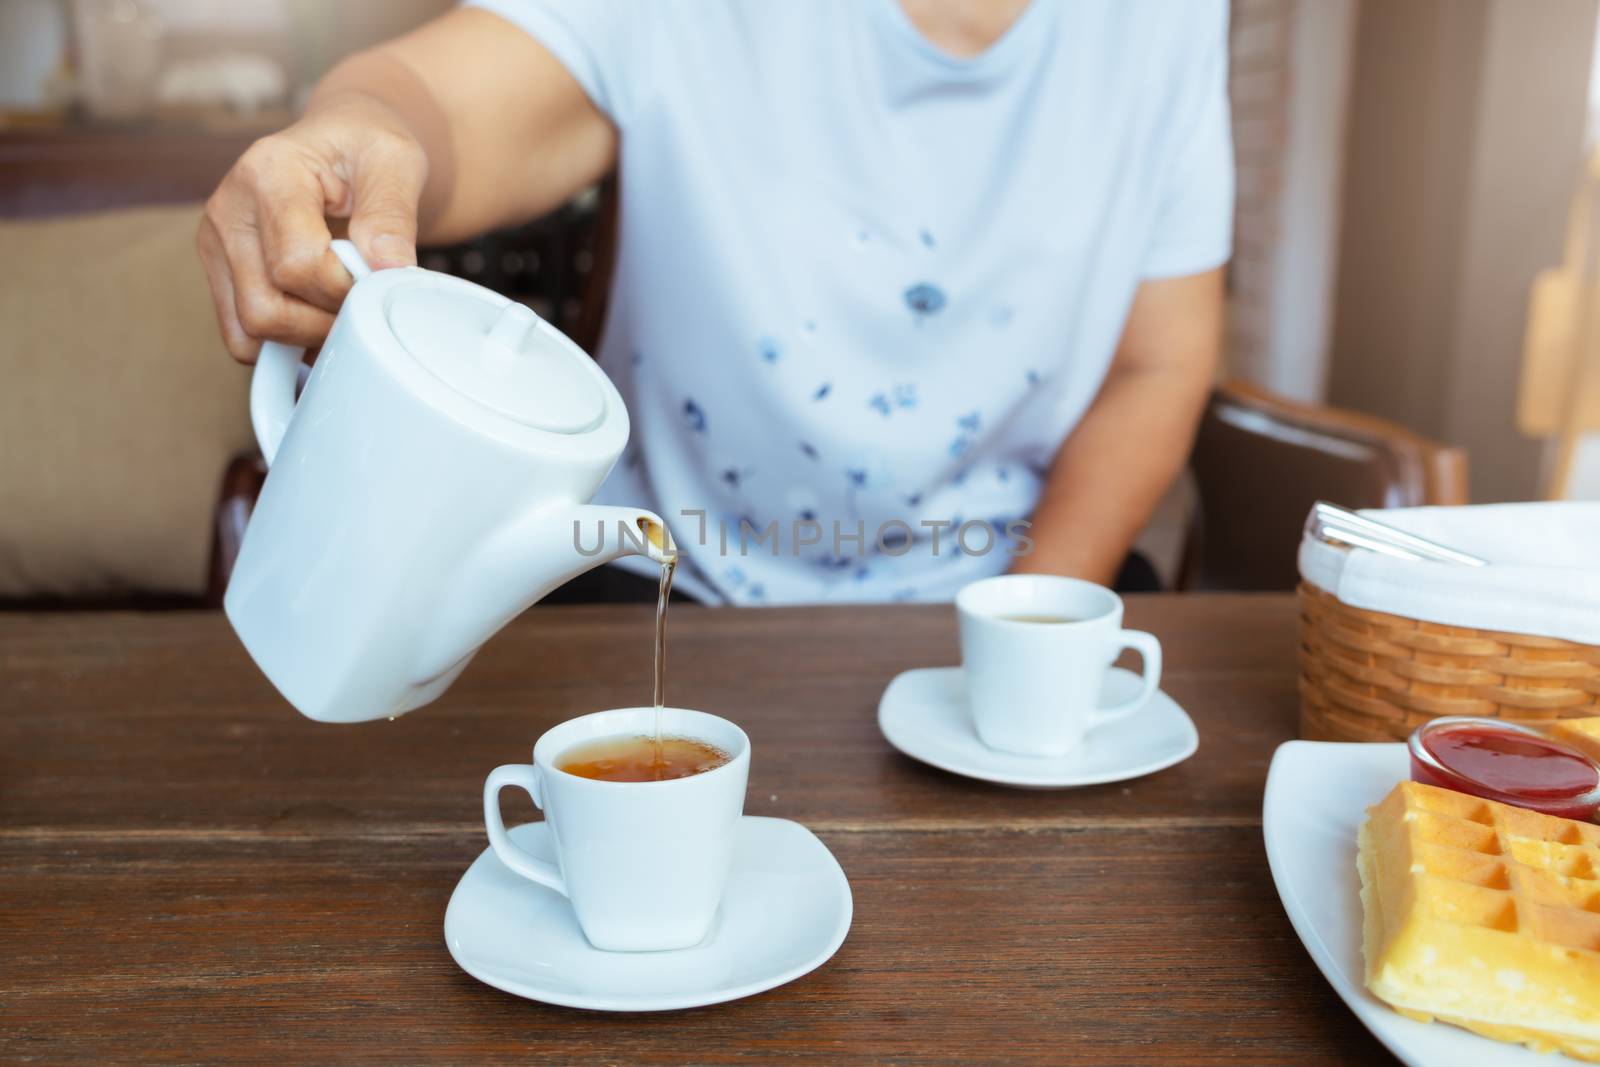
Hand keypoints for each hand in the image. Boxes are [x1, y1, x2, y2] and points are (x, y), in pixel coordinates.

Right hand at [196, 93, 428, 362]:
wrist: (342, 141)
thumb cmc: (367, 147)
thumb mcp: (395, 161)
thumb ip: (392, 214)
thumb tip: (389, 269)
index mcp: (268, 172)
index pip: (297, 264)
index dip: (345, 290)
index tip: (376, 278)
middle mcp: (228, 209)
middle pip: (265, 308)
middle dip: (325, 322)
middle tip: (363, 301)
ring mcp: (217, 244)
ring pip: (250, 331)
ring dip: (305, 337)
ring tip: (342, 306)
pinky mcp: (220, 271)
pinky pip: (243, 336)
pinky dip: (284, 343)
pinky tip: (319, 317)